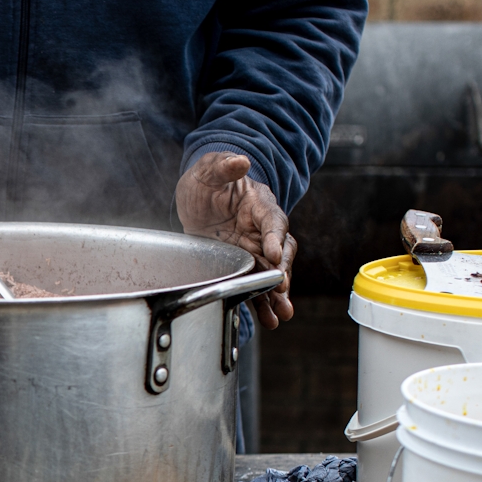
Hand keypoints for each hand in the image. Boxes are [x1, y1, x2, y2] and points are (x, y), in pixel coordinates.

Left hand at [176, 152, 296, 328]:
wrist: (199, 195)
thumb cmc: (208, 180)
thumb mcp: (210, 169)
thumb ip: (224, 166)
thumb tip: (240, 162)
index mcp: (258, 204)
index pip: (273, 220)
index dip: (275, 236)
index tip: (274, 252)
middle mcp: (261, 230)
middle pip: (279, 252)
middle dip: (281, 272)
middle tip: (282, 290)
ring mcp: (253, 249)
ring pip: (270, 273)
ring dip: (277, 295)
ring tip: (281, 314)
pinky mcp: (241, 264)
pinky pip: (254, 284)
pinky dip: (262, 302)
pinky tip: (269, 320)